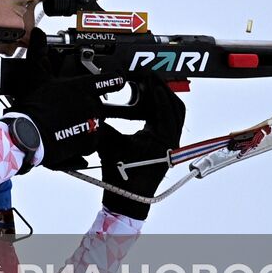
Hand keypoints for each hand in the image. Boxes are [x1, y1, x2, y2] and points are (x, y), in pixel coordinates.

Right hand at [5, 29, 117, 168]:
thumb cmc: (34, 104)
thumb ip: (39, 52)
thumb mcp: (36, 75)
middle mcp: (92, 104)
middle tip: (67, 111)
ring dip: (84, 123)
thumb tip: (37, 33)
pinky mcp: (91, 141)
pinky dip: (82, 140)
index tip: (119, 80)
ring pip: (94, 122)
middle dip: (85, 106)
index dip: (114, 80)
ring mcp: (94, 123)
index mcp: (83, 86)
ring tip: (64, 125)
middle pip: (97, 103)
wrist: (30, 134)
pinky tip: (67, 137)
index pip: (108, 80)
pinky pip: (91, 139)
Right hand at [98, 75, 185, 220]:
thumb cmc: (121, 176)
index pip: (165, 104)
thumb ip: (105, 121)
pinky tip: (149, 105)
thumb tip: (95, 104)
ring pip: (176, 114)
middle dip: (163, 89)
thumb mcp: (109, 142)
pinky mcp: (167, 147)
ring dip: (164, 99)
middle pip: (176, 106)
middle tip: (149, 77)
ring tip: (149, 87)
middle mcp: (172, 139)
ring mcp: (172, 143)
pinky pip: (170, 121)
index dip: (155, 87)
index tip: (146, 74)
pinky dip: (162, 110)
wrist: (129, 198)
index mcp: (163, 137)